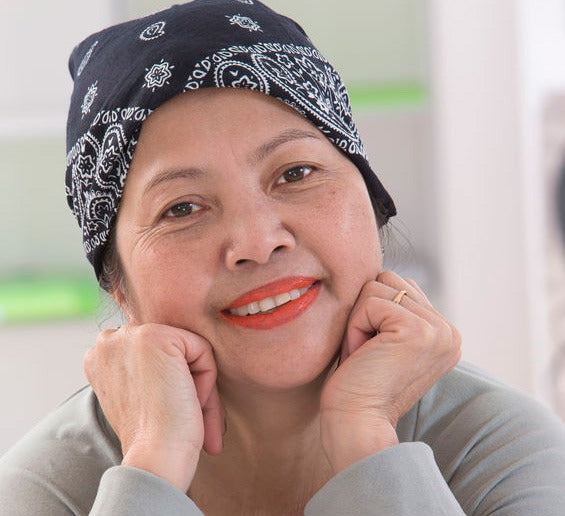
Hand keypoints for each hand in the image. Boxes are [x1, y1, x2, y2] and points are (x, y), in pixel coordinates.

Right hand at [83, 323, 223, 491]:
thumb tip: (175, 357)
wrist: (154, 458)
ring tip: (194, 416)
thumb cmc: (152, 437)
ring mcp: (130, 335)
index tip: (172, 413)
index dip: (171, 383)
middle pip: (173, 348)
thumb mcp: (140, 395)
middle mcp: (108, 340)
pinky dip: (206, 380)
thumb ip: (147, 368)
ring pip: (189, 350)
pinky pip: (202, 350)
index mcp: (99, 357)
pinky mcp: (156, 337)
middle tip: (188, 417)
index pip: (155, 352)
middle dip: (188, 381)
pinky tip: (190, 403)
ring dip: (199, 384)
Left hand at [320, 271, 460, 471]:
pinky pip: (369, 302)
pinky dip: (355, 328)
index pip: (399, 286)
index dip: (373, 313)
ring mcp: (437, 330)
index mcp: (444, 333)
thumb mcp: (386, 341)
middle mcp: (448, 331)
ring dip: (359, 320)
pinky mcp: (418, 330)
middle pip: (388, 280)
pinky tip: (363, 357)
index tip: (375, 352)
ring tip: (366, 355)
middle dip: (366, 312)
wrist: (356, 424)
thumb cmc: (359, 383)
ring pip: (377, 286)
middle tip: (367, 353)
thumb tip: (384, 273)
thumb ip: (396, 309)